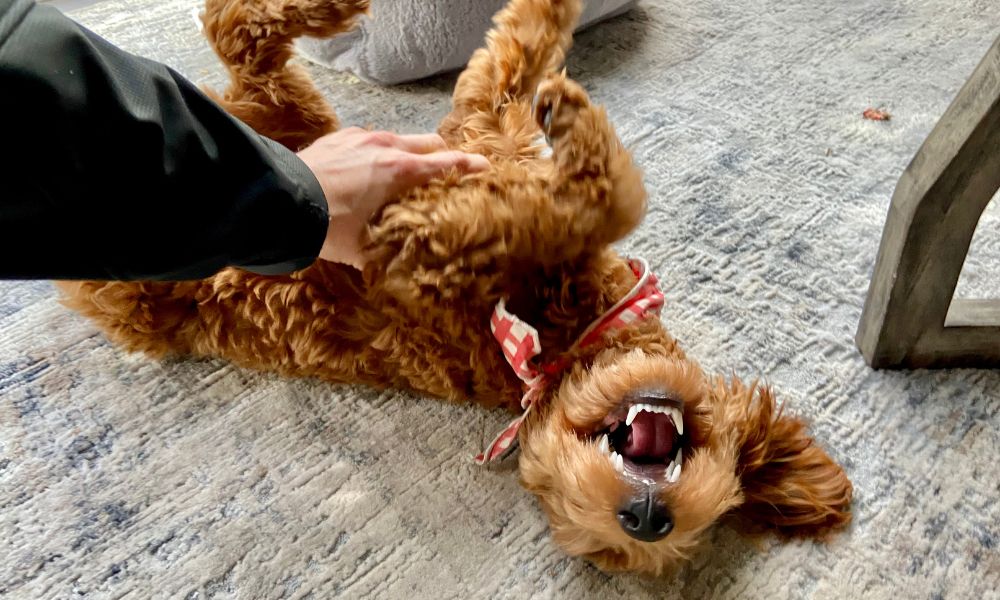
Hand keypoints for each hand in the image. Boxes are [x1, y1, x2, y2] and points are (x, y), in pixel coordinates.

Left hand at [296, 127, 489, 267]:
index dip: (470, 166)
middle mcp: (385, 146)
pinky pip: (372, 139)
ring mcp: (361, 137)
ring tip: (405, 174)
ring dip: (409, 153)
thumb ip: (385, 253)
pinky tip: (368, 171)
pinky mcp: (339, 136)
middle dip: (441, 156)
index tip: (486, 168)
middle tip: (445, 175)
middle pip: (428, 142)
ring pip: (400, 138)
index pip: (447, 163)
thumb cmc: (325, 225)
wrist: (278, 200)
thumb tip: (398, 268)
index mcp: (399, 170)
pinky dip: (380, 152)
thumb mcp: (360, 248)